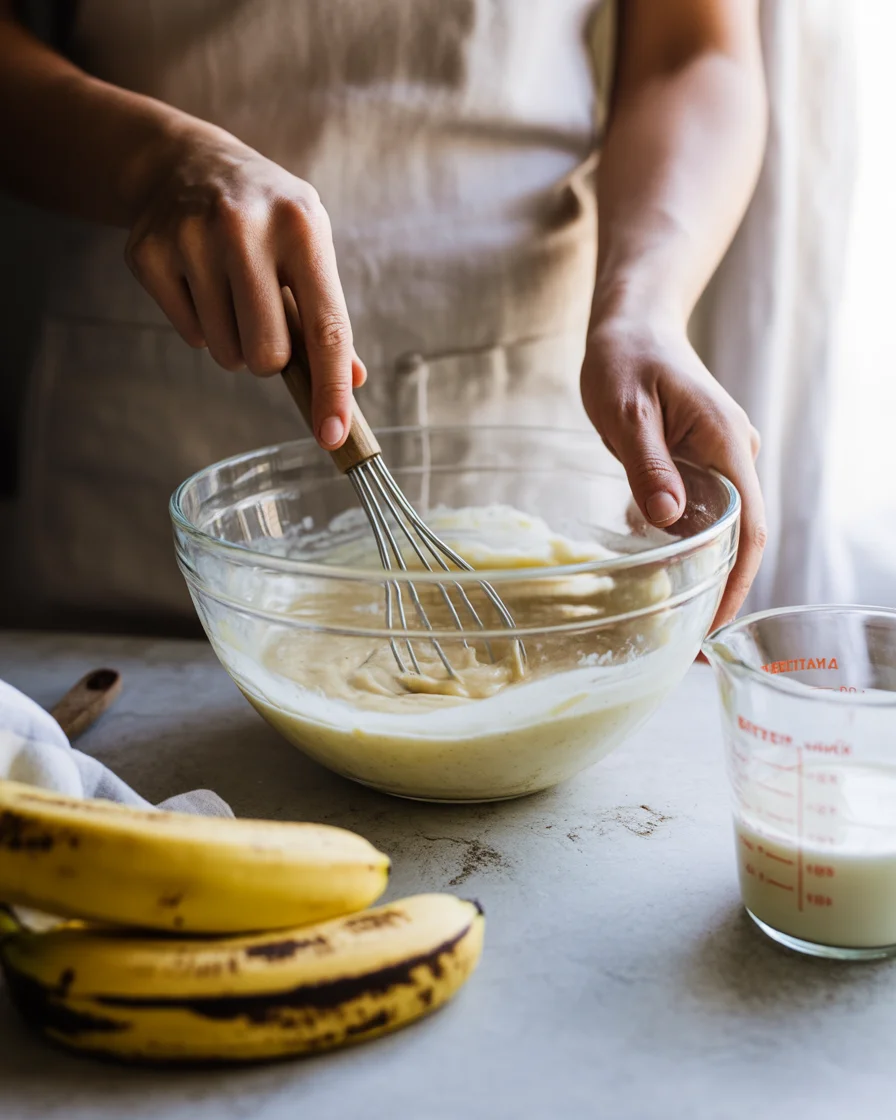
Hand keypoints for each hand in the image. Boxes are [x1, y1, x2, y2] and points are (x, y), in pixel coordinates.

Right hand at [123, 123, 363, 449]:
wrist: (189, 162)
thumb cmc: (268, 219)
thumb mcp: (310, 248)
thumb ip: (330, 316)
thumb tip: (353, 381)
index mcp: (302, 226)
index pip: (326, 327)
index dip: (331, 389)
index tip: (333, 436)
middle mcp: (244, 226)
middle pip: (267, 354)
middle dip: (271, 358)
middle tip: (266, 322)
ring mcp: (190, 236)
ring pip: (225, 353)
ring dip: (235, 343)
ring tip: (233, 294)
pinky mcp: (148, 252)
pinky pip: (189, 334)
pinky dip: (200, 325)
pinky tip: (201, 282)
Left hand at [580, 317, 765, 627]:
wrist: (632, 325)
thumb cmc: (626, 359)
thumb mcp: (626, 411)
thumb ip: (647, 465)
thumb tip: (668, 520)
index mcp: (726, 444)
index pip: (749, 526)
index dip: (738, 579)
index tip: (715, 623)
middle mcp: (733, 455)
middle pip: (739, 534)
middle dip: (717, 585)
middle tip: (681, 633)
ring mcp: (719, 460)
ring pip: (716, 526)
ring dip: (695, 565)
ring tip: (665, 613)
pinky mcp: (698, 463)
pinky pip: (696, 511)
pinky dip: (677, 539)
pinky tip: (650, 564)